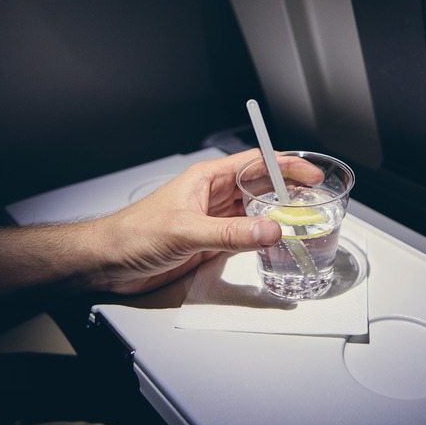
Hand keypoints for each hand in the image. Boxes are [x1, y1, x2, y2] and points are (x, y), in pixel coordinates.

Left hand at [90, 149, 323, 294]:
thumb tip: (269, 231)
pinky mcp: (210, 242)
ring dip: (278, 216)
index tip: (311, 174)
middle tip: (317, 199)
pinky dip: (263, 239)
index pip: (256, 163)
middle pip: (261, 186)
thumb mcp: (185, 231)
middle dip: (290, 190)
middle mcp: (214, 196)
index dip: (286, 165)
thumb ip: (230, 234)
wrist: (107, 261)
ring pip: (256, 213)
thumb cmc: (133, 233)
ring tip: (304, 221)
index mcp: (208, 179)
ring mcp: (213, 220)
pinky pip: (245, 237)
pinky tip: (276, 243)